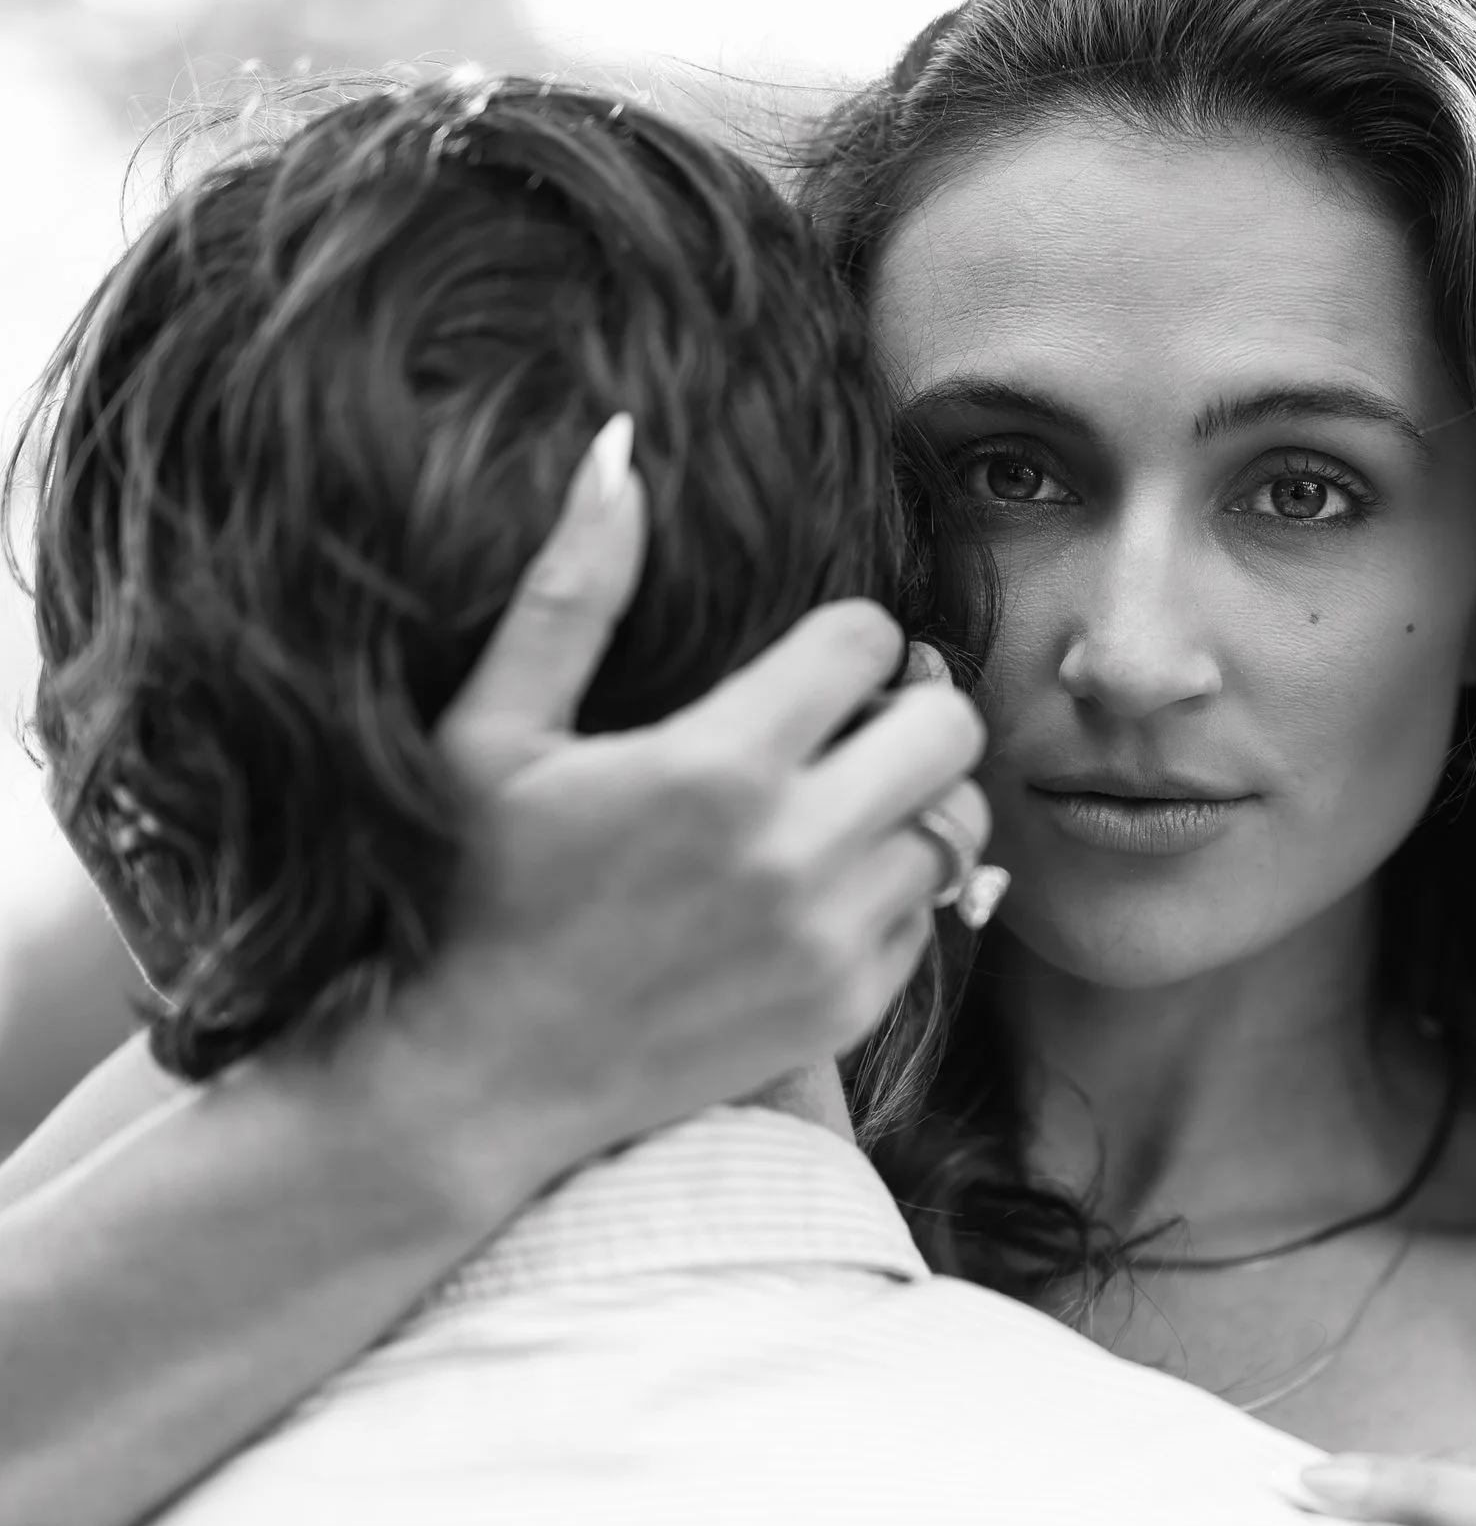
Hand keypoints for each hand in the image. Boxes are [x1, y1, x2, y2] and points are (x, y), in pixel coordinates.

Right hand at [379, 417, 989, 1190]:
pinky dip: (900, 890)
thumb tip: (621, 446)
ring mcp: (829, 940)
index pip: (867, 642)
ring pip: (957, 826)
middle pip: (948, 728)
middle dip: (911, 706)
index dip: (843, 636)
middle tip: (857, 718)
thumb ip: (571, 588)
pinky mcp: (844, 1010)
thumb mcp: (491, 729)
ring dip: (915, 800)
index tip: (806, 660)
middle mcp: (794, 853)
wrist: (474, 1079)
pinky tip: (825, 883)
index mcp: (716, 764)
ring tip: (846, 799)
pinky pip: (933, 917)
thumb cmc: (468, 889)